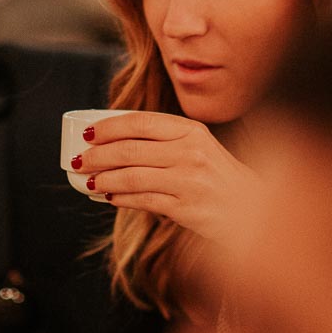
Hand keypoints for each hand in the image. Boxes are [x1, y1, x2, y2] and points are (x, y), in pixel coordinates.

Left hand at [73, 111, 258, 243]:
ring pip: (132, 176)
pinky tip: (109, 196)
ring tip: (89, 181)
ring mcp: (188, 180)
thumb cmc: (218, 177)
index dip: (109, 127)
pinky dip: (120, 197)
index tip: (88, 133)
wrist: (252, 210)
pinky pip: (142, 200)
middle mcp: (190, 152)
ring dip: (103, 178)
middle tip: (79, 160)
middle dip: (98, 155)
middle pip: (130, 150)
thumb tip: (116, 142)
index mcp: (191, 130)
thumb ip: (165, 141)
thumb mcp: (199, 147)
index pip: (140, 122)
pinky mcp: (185, 208)